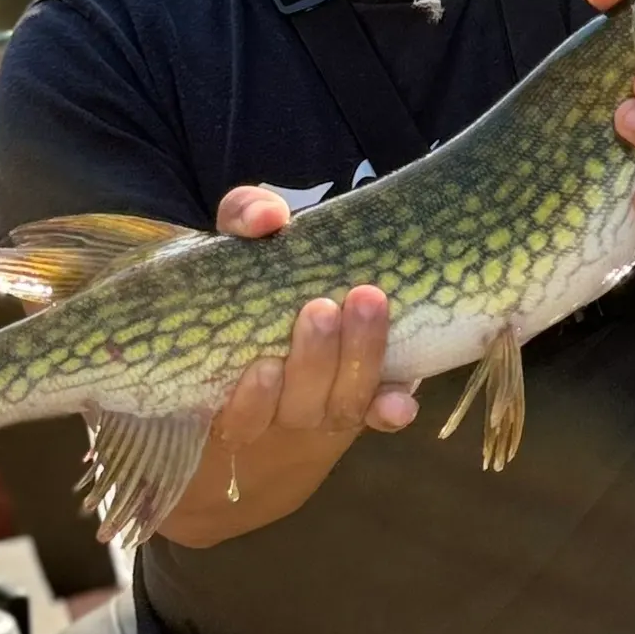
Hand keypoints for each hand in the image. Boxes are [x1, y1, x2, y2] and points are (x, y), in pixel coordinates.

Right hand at [209, 187, 418, 448]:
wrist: (307, 274)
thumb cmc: (258, 264)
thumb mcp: (241, 237)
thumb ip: (243, 216)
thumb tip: (268, 217)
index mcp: (232, 382)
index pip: (238, 416)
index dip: (253, 401)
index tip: (264, 367)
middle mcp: (279, 408)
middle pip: (298, 408)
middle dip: (313, 362)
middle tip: (322, 309)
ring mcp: (325, 405)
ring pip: (341, 407)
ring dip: (357, 362)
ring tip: (367, 303)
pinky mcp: (367, 394)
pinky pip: (378, 412)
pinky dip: (389, 409)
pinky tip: (402, 404)